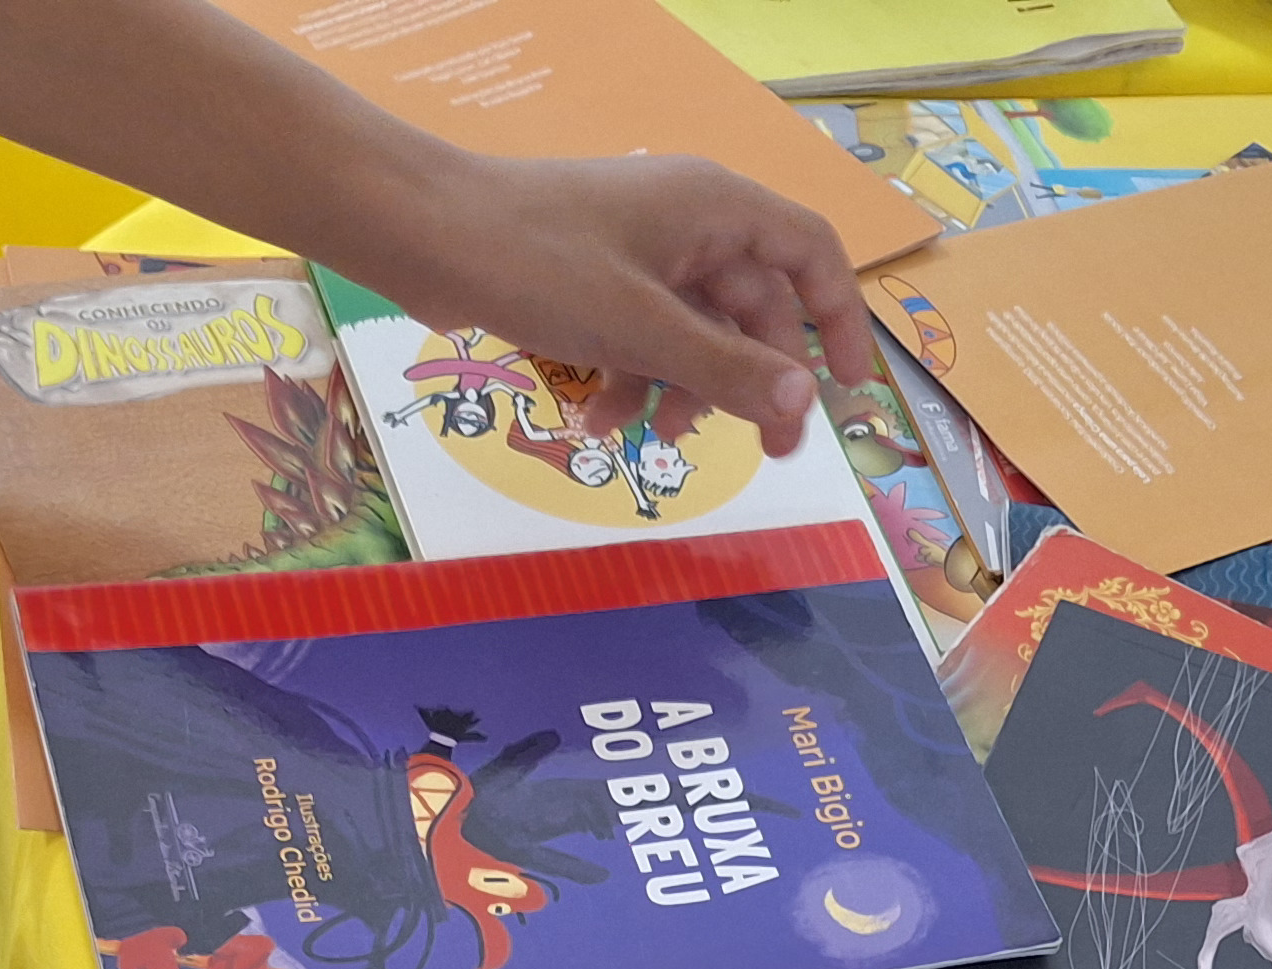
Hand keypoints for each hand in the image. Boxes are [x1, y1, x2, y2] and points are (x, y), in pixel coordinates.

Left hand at [339, 152, 877, 454]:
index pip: (810, 255)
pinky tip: (594, 426)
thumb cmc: (537, 262)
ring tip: (654, 444)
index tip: (848, 392)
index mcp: (716, 209)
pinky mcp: (594, 284)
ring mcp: (639, 254)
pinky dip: (628, 383)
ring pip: (693, 333)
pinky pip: (638, 339)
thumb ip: (724, 368)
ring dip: (682, 392)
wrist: (424, 235)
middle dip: (752, 382)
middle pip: (753, 308)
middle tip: (766, 456)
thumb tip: (803, 403)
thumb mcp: (640, 327)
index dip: (838, 322)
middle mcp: (688, 224)